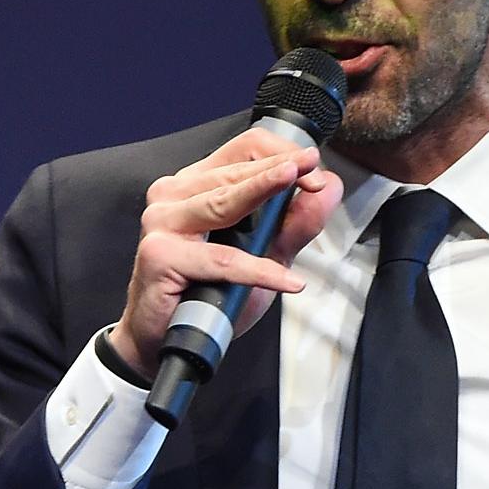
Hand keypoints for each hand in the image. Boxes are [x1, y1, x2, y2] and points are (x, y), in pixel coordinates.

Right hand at [111, 127, 342, 377]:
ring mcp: (163, 222)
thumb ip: (294, 224)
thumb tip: (328, 188)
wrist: (164, 340)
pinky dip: (257, 271)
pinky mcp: (160, 255)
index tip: (312, 168)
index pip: (243, 149)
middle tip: (316, 176)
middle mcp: (174, 195)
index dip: (281, 154)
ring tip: (307, 189)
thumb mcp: (263, 256)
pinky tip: (286, 279)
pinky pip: (221, 261)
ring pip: (225, 204)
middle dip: (282, 170)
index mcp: (196, 184)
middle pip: (236, 170)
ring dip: (268, 195)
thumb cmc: (205, 295)